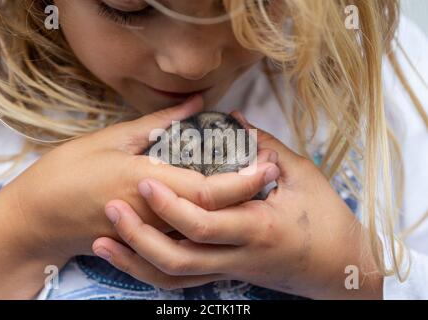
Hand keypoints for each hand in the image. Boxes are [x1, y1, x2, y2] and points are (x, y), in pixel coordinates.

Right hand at [0, 97, 278, 298]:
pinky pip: (188, 247)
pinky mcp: (148, 246)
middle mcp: (159, 217)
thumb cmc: (70, 172)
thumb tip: (194, 104)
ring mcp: (154, 236)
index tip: (268, 162)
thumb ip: (159, 124)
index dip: (244, 179)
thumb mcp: (112, 139)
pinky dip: (213, 231)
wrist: (40, 218)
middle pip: (218, 214)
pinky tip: (226, 217)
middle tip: (271, 172)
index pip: (212, 190)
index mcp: (150, 185)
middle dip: (249, 196)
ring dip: (236, 215)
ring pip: (208, 235)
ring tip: (257, 192)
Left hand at [93, 111, 383, 298]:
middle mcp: (237, 255)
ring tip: (104, 242)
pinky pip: (181, 282)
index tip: (145, 179)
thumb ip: (269, 147)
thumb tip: (237, 120)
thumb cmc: (327, 221)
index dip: (171, 203)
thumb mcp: (304, 177)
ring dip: (136, 261)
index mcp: (257, 227)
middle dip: (140, 234)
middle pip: (177, 257)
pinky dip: (151, 272)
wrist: (339, 270)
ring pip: (173, 278)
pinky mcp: (225, 276)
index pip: (203, 222)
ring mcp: (229, 270)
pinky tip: (131, 257)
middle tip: (111, 207)